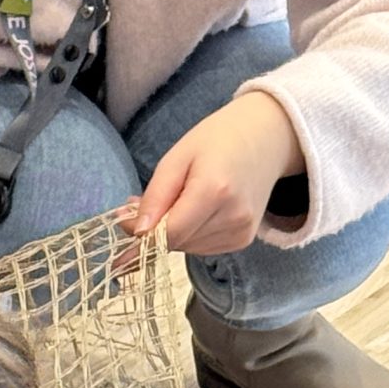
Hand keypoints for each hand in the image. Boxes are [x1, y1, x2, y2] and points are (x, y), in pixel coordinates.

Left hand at [121, 91, 303, 256]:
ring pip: (187, 248)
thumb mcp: (177, 158)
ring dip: (172, 233)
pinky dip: (191, 235)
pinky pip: (203, 248)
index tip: (122, 225)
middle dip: (154, 230)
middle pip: (176, 243)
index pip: (168, 234)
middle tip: (144, 204)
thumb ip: (155, 197)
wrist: (267, 138)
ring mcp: (242, 232)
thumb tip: (134, 232)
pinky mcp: (244, 239)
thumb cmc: (217, 140)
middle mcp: (232, 217)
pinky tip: (196, 211)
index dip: (141, 235)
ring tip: (176, 201)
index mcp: (214, 191)